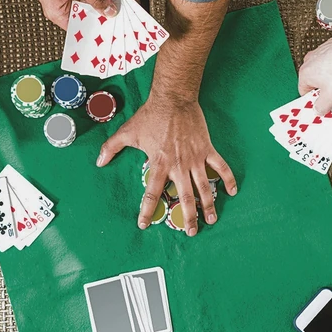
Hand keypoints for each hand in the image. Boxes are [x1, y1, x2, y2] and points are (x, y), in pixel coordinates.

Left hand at [96, 97, 236, 235]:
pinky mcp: (207, 149)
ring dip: (208, 206)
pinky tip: (232, 192)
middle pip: (185, 198)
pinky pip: (221, 167)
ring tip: (211, 220)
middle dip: (188, 218)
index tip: (144, 224)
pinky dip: (228, 179)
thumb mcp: (127, 132)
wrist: (173, 99)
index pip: (152, 193)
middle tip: (191, 232)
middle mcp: (178, 165)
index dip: (147, 210)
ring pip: (204, 188)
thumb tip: (98, 162)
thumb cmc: (150, 115)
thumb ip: (111, 148)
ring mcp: (195, 158)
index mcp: (159, 164)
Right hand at [298, 32, 331, 112]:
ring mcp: (318, 52)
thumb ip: (321, 107)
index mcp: (305, 73)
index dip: (316, 101)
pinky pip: (330, 63)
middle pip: (314, 83)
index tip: (324, 103)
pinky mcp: (329, 47)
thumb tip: (318, 110)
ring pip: (323, 73)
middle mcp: (309, 61)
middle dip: (327, 91)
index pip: (304, 93)